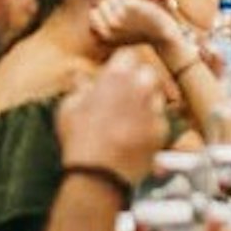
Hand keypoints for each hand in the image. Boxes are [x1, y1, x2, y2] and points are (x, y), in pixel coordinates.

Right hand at [54, 51, 169, 185]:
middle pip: (146, 72)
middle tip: (123, 94)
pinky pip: (160, 120)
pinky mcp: (162, 130)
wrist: (98, 175)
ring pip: (156, 95)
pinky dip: (151, 124)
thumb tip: (80, 78)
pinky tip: (134, 134)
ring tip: (128, 116)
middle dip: (137, 79)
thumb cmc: (79, 139)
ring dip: (146, 100)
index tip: (115, 72)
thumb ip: (79, 88)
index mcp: (117, 76)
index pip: (127, 55)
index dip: (120, 64)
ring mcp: (154, 109)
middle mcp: (140, 88)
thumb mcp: (69, 108)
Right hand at [90, 0, 184, 55]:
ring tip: (135, 14)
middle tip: (130, 18)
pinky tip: (139, 8)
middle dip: (115, 6)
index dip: (105, 12)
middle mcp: (109, 28)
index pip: (93, 13)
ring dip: (124, 1)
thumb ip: (102, 26)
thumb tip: (90, 10)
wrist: (162, 35)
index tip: (120, 20)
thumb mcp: (118, 34)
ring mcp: (118, 17)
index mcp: (104, 36)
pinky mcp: (128, 7)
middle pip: (102, 3)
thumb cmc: (139, 33)